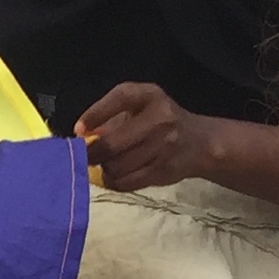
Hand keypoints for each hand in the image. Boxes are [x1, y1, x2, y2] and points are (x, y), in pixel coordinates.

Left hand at [75, 83, 210, 190]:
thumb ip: (109, 116)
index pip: (119, 98)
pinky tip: (119, 174)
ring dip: (106, 168)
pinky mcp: (163, 170)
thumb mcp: (139, 107)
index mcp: (150, 96)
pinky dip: (115, 181)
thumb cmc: (159, 122)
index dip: (94, 115)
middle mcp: (160, 119)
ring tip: (110, 162)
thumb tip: (80, 135)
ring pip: (116, 167)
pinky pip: (125, 182)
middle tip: (87, 156)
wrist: (199, 143)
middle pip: (111, 144)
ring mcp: (164, 146)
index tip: (79, 130)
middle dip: (92, 153)